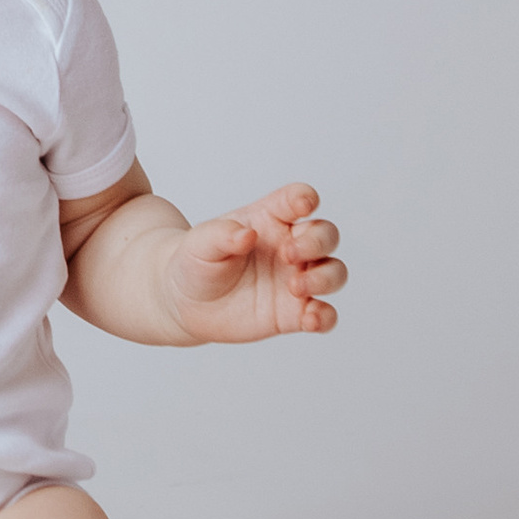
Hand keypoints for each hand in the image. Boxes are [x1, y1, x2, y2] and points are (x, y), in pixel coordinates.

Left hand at [162, 183, 346, 341]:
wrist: (185, 303)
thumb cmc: (196, 263)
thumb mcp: (199, 244)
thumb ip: (221, 234)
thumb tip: (246, 234)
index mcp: (271, 219)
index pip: (298, 200)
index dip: (305, 199)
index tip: (303, 206)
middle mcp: (291, 246)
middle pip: (326, 235)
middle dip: (316, 242)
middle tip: (288, 254)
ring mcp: (296, 279)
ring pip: (333, 272)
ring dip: (324, 278)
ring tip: (295, 287)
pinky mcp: (294, 313)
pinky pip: (324, 314)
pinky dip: (324, 317)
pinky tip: (310, 319)